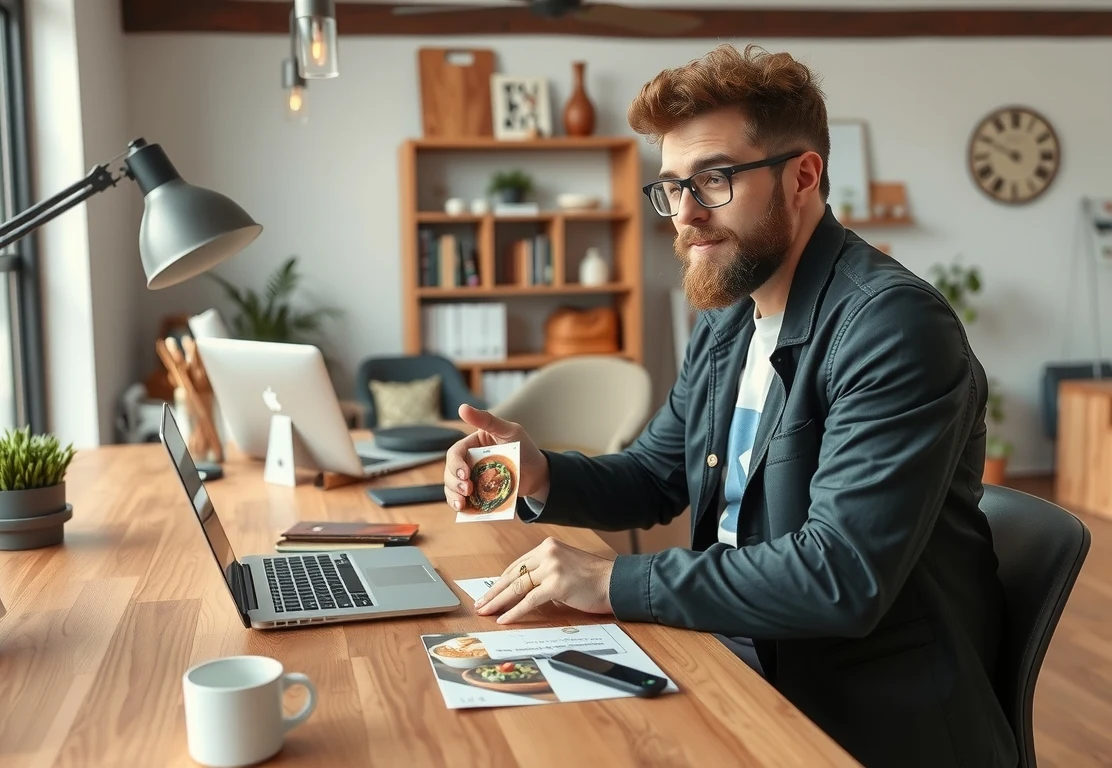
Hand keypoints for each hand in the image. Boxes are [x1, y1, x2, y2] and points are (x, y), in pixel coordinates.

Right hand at [443, 404, 548, 511]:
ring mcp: (472, 479)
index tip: (465, 474)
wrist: (539, 473)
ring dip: (453, 496)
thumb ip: (487, 420)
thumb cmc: (524, 448)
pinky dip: (461, 506)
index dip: (456, 464)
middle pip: (450, 472)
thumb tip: (462, 408)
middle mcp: (469, 462)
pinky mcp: (478, 494)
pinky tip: (465, 510)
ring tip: (462, 504)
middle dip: (454, 482)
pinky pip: (463, 500)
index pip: (455, 453)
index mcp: (472, 445)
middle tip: (467, 490)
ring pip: (452, 487)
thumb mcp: (508, 431)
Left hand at [474, 537, 615, 623]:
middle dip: (494, 592)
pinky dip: (514, 611)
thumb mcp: (565, 568)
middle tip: (480, 604)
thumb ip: (546, 575)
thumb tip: (527, 592)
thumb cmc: (594, 579)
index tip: (489, 592)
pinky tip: (504, 619)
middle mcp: (547, 553)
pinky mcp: (557, 584)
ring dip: (499, 602)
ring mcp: (552, 567)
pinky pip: (529, 600)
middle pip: (513, 574)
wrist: (616, 582)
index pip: (517, 565)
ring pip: (517, 587)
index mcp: (547, 546)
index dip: (501, 581)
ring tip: (486, 612)